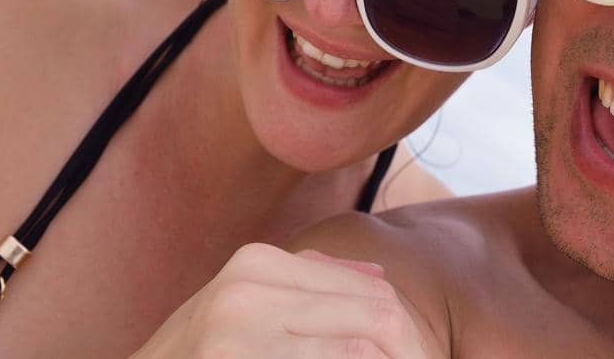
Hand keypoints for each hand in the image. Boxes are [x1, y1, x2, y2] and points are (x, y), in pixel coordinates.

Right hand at [129, 243, 436, 357]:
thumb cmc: (199, 351)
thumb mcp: (245, 304)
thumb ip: (310, 283)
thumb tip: (382, 283)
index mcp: (259, 264)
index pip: (371, 293)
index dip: (404, 332)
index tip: (414, 356)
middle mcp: (249, 292)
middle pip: (375, 320)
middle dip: (403, 350)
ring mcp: (239, 336)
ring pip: (359, 350)